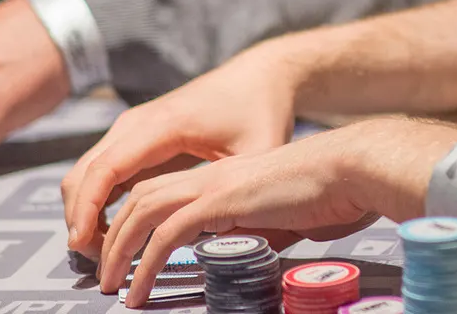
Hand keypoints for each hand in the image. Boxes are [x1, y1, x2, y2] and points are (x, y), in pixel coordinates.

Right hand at [62, 46, 298, 257]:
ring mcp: (133, 127)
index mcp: (163, 124)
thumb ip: (238, 189)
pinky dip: (98, 201)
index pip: (105, 169)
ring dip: (86, 213)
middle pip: (84, 174)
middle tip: (101, 261)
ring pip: (87, 174)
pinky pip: (103, 172)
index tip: (81, 245)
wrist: (260, 75)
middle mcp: (138, 122)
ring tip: (109, 252)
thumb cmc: (261, 109)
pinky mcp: (137, 137)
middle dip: (80, 219)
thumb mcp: (259, 150)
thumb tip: (228, 237)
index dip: (86, 210)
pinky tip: (118, 230)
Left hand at [101, 118, 453, 306]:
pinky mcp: (222, 201)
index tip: (125, 252)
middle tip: (104, 274)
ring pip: (142, 211)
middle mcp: (212, 175)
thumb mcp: (281, 215)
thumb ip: (253, 228)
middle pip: (140, 198)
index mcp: (225, 175)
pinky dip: (145, 263)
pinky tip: (138, 289)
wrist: (353, 167)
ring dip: (118, 250)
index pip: (162, 190)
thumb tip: (238, 250)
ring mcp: (214, 184)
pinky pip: (167, 233)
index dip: (135, 219)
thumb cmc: (332, 191)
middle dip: (113, 236)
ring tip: (110, 286)